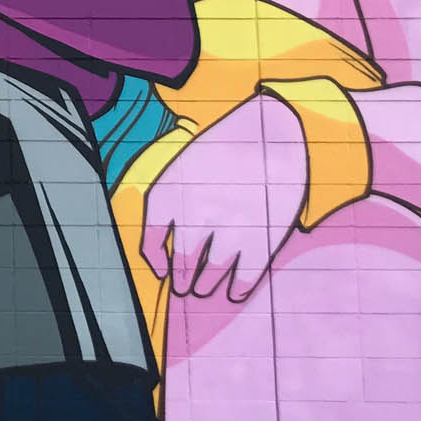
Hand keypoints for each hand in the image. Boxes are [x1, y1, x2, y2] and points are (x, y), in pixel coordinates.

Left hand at [141, 92, 306, 302]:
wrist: (269, 130)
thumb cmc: (220, 153)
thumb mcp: (179, 170)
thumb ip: (164, 209)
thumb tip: (163, 261)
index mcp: (171, 194)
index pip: (152, 241)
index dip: (156, 261)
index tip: (163, 273)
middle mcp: (196, 214)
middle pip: (183, 264)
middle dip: (184, 280)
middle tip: (187, 287)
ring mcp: (230, 227)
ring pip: (210, 276)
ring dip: (206, 286)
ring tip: (205, 289)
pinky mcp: (262, 236)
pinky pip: (245, 276)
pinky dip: (238, 288)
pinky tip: (235, 291)